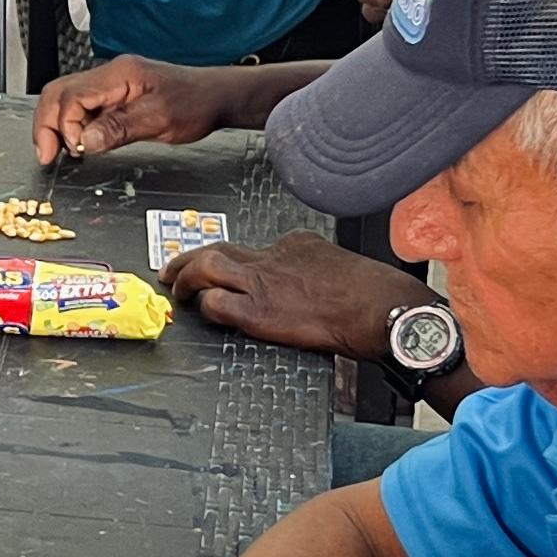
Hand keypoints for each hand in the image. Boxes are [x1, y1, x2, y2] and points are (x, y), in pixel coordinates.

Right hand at [33, 56, 230, 162]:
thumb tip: (84, 141)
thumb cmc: (196, 103)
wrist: (216, 97)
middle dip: (46, 124)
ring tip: (56, 151)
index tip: (76, 149)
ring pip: (66, 100)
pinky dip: (72, 126)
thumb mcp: (159, 120)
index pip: (73, 96)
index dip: (66, 125)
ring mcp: (111, 86)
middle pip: (59, 93)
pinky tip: (77, 143)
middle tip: (46, 154)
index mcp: (119, 75)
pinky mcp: (115, 98)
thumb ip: (119, 128)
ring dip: (56, 125)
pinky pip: (83, 108)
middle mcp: (110, 76)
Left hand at [166, 233, 416, 360]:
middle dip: (188, 258)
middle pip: (218, 248)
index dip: (232, 262)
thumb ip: (315, 270)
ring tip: (176, 289)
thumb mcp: (340, 266)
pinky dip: (205, 306)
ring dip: (186, 277)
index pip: (251, 248)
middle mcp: (273, 257)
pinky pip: (217, 304)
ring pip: (207, 267)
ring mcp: (264, 283)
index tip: (224, 274)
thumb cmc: (375, 296)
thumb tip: (309, 288)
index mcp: (295, 245)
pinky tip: (204, 312)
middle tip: (172, 270)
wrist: (384, 309)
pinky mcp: (260, 312)